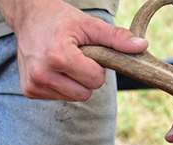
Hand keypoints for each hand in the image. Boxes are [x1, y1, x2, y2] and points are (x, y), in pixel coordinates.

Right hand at [0, 0, 147, 100]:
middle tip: (78, 60)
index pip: (94, 81)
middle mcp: (42, 74)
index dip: (97, 69)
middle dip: (86, 80)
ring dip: (73, 84)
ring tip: (64, 63)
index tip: (89, 55)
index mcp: (58, 57)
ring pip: (71, 98)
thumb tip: (143, 46)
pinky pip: (57, 98)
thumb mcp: (90, 25)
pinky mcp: (29, 91)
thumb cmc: (60, 20)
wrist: (29, 18)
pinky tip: (53, 70)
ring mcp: (34, 84)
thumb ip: (116, 38)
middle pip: (83, 94)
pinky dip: (60, 86)